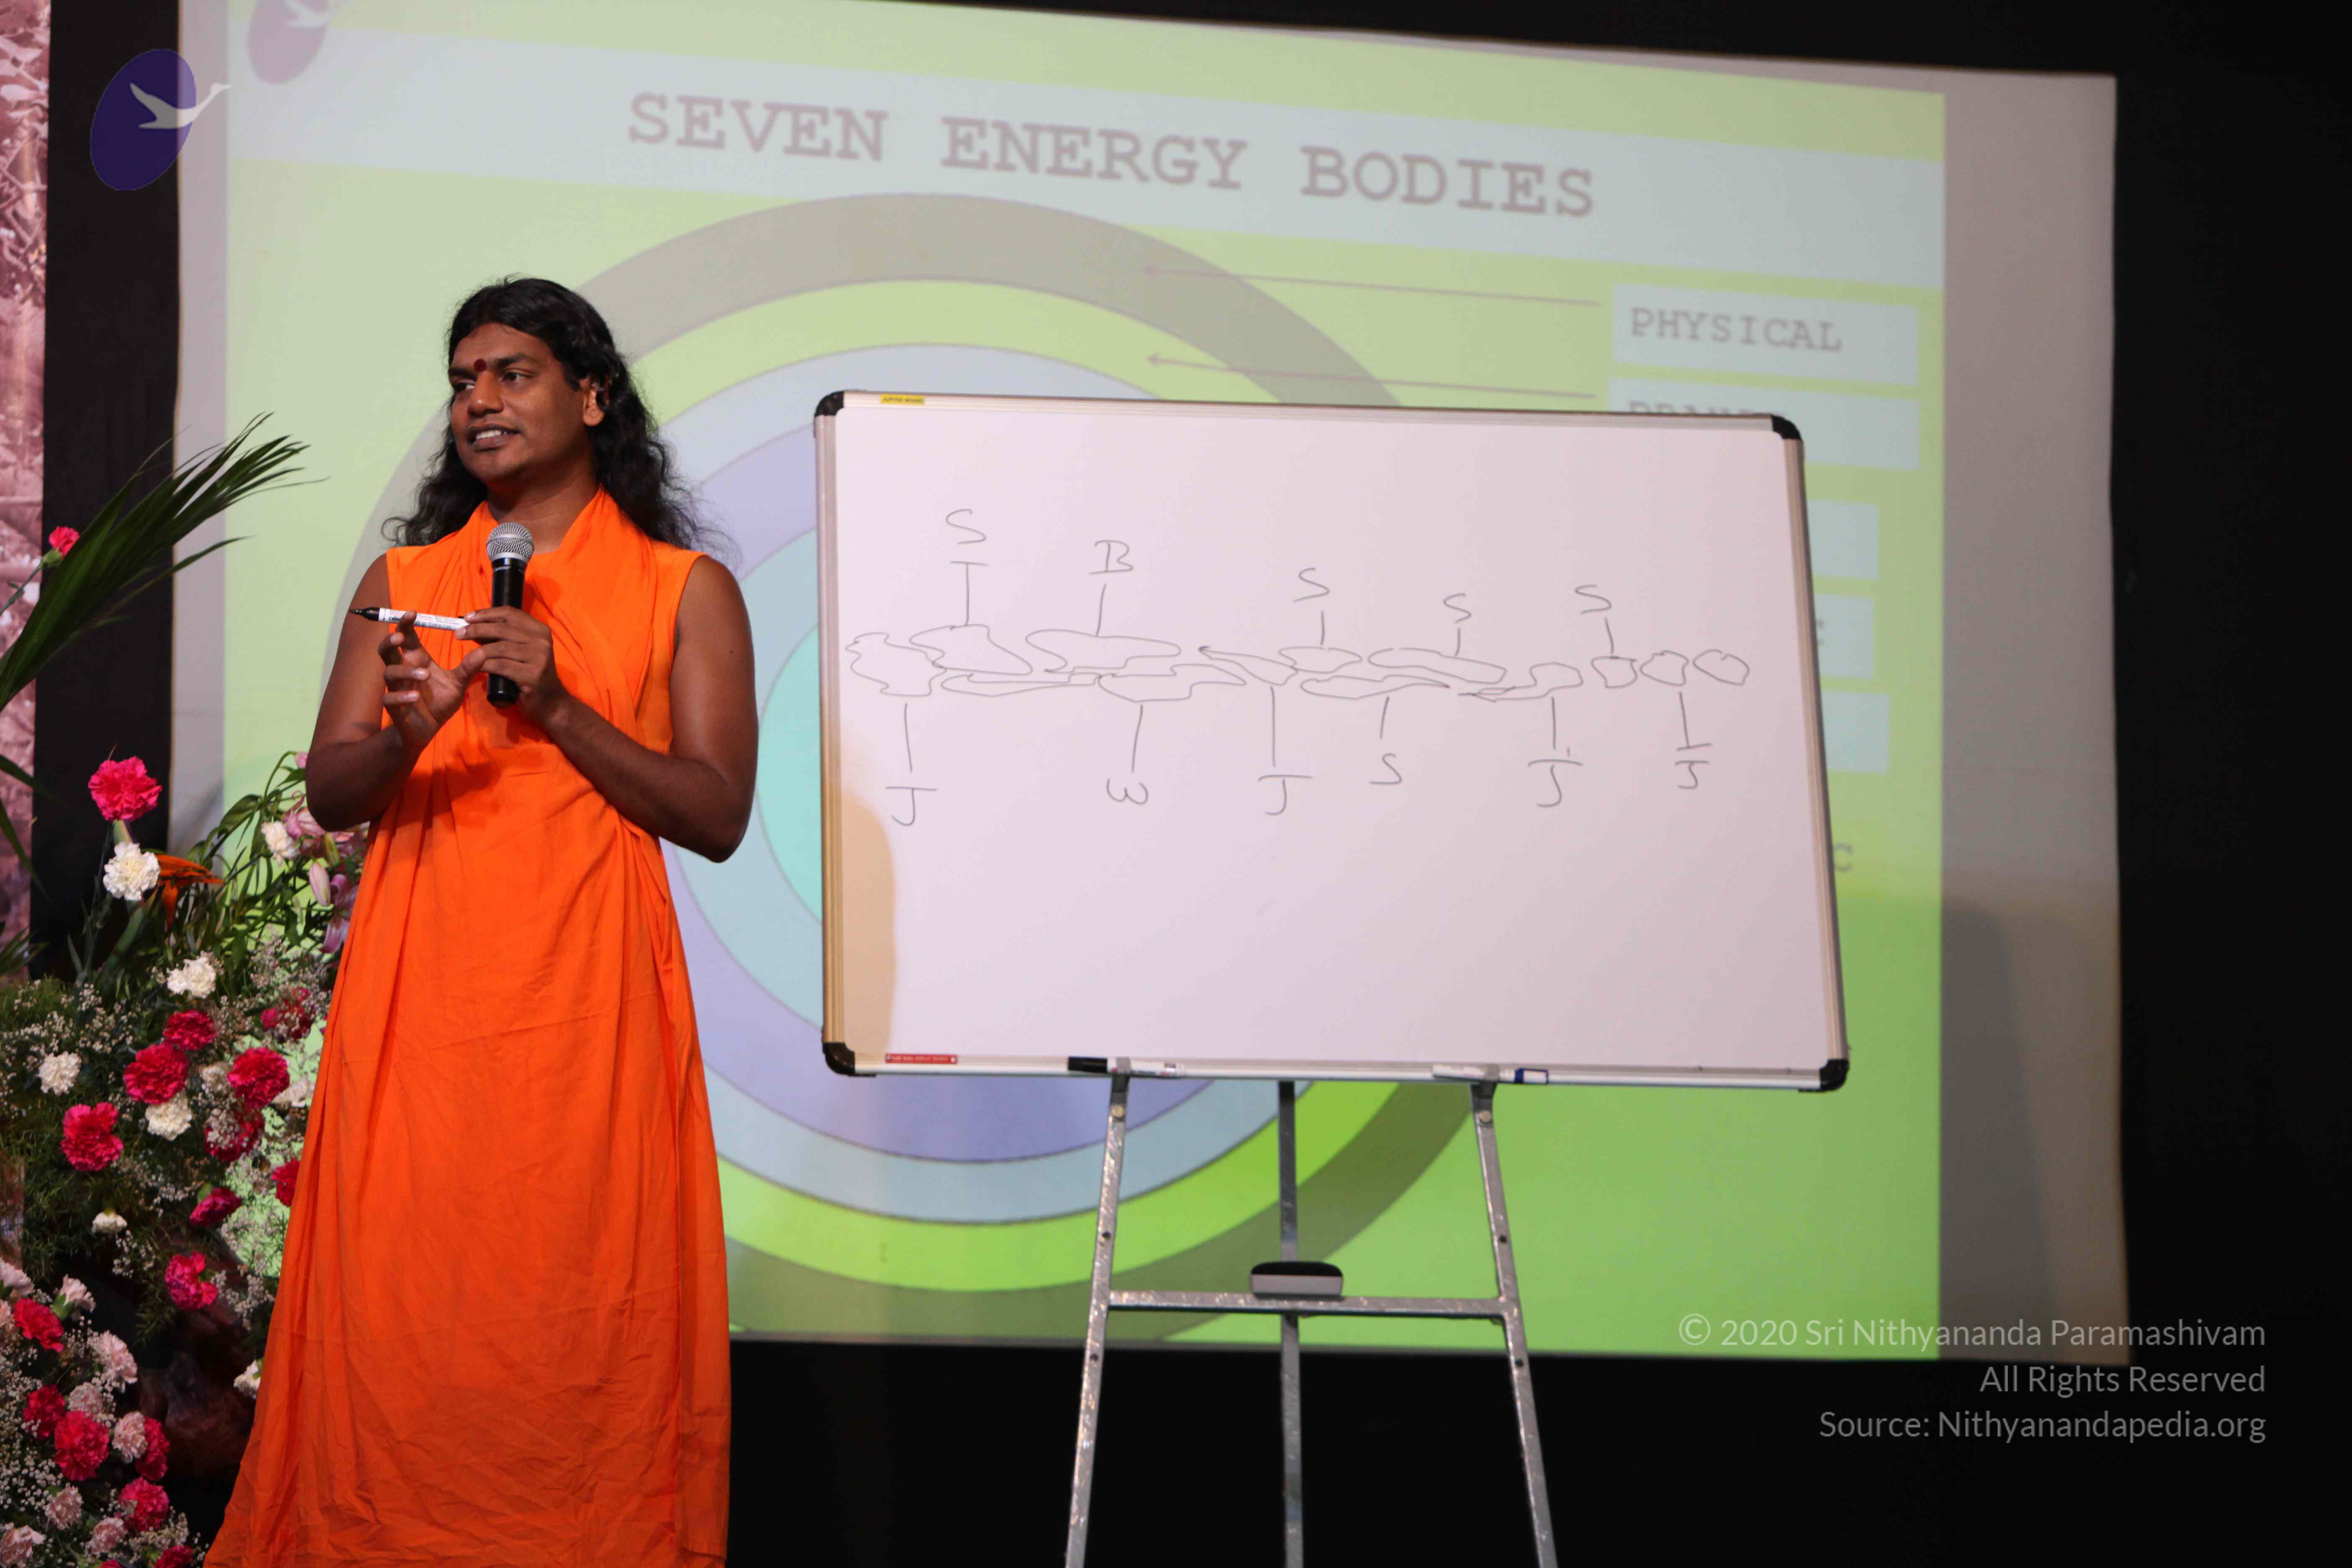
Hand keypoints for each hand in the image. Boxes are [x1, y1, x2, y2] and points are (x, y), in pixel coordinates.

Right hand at [379, 614, 483, 753]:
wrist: (429, 728)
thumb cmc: (440, 701)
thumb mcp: (458, 684)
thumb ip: (468, 668)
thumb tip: (483, 651)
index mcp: (417, 660)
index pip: (407, 638)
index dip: (405, 625)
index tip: (412, 612)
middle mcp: (403, 670)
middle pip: (387, 650)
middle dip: (390, 642)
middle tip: (400, 637)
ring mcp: (396, 687)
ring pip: (389, 672)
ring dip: (405, 671)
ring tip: (425, 673)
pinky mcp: (394, 706)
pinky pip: (390, 698)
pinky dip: (401, 696)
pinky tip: (415, 696)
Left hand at [461, 605, 570, 725]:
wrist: (550, 702)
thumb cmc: (530, 674)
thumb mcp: (520, 651)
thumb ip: (502, 638)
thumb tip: (473, 626)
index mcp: (539, 630)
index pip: (510, 613)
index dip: (486, 613)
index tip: (467, 617)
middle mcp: (542, 641)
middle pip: (502, 628)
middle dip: (476, 629)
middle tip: (459, 633)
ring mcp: (539, 658)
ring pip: (500, 648)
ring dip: (478, 649)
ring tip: (465, 653)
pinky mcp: (532, 675)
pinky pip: (501, 666)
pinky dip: (485, 665)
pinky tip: (476, 667)